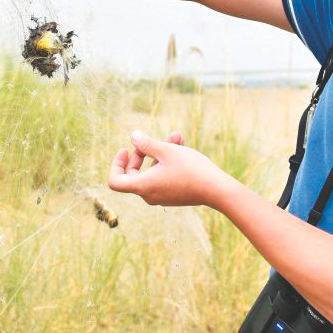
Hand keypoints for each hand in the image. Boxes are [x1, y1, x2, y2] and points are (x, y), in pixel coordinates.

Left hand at [108, 130, 233, 208]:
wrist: (217, 190)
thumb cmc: (190, 169)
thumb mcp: (166, 151)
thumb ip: (146, 143)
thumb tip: (133, 136)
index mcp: (143, 186)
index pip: (115, 181)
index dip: (117, 164)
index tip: (126, 150)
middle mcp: (150, 195)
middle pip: (133, 175)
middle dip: (141, 154)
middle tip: (149, 142)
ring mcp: (162, 196)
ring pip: (153, 172)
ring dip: (160, 153)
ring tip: (176, 137)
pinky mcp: (174, 195)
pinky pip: (164, 177)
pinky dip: (168, 162)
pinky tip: (182, 145)